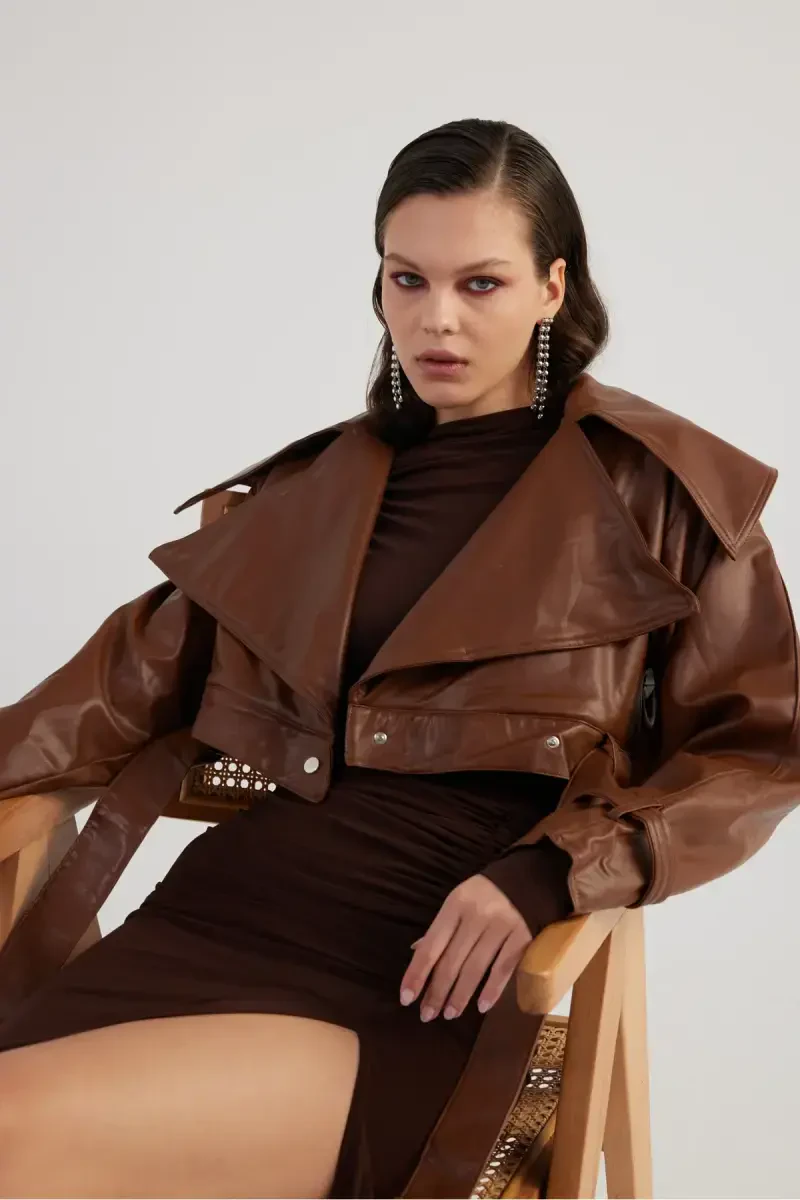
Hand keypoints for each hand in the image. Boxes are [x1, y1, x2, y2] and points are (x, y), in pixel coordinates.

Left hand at [398, 874, 533, 1020]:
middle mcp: (476, 915)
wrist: (529, 877)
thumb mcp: (459, 902)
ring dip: (460, 995)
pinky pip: (504, 968)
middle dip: (437, 992)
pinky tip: (481, 1007)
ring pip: (476, 968)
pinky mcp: (523, 936)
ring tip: (449, 1014)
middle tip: (427, 1015)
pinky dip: (492, 990)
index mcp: (455, 905)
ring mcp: (501, 926)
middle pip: (451, 961)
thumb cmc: (486, 894)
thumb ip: (441, 928)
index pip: (431, 946)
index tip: (406, 998)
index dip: (417, 973)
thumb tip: (416, 953)